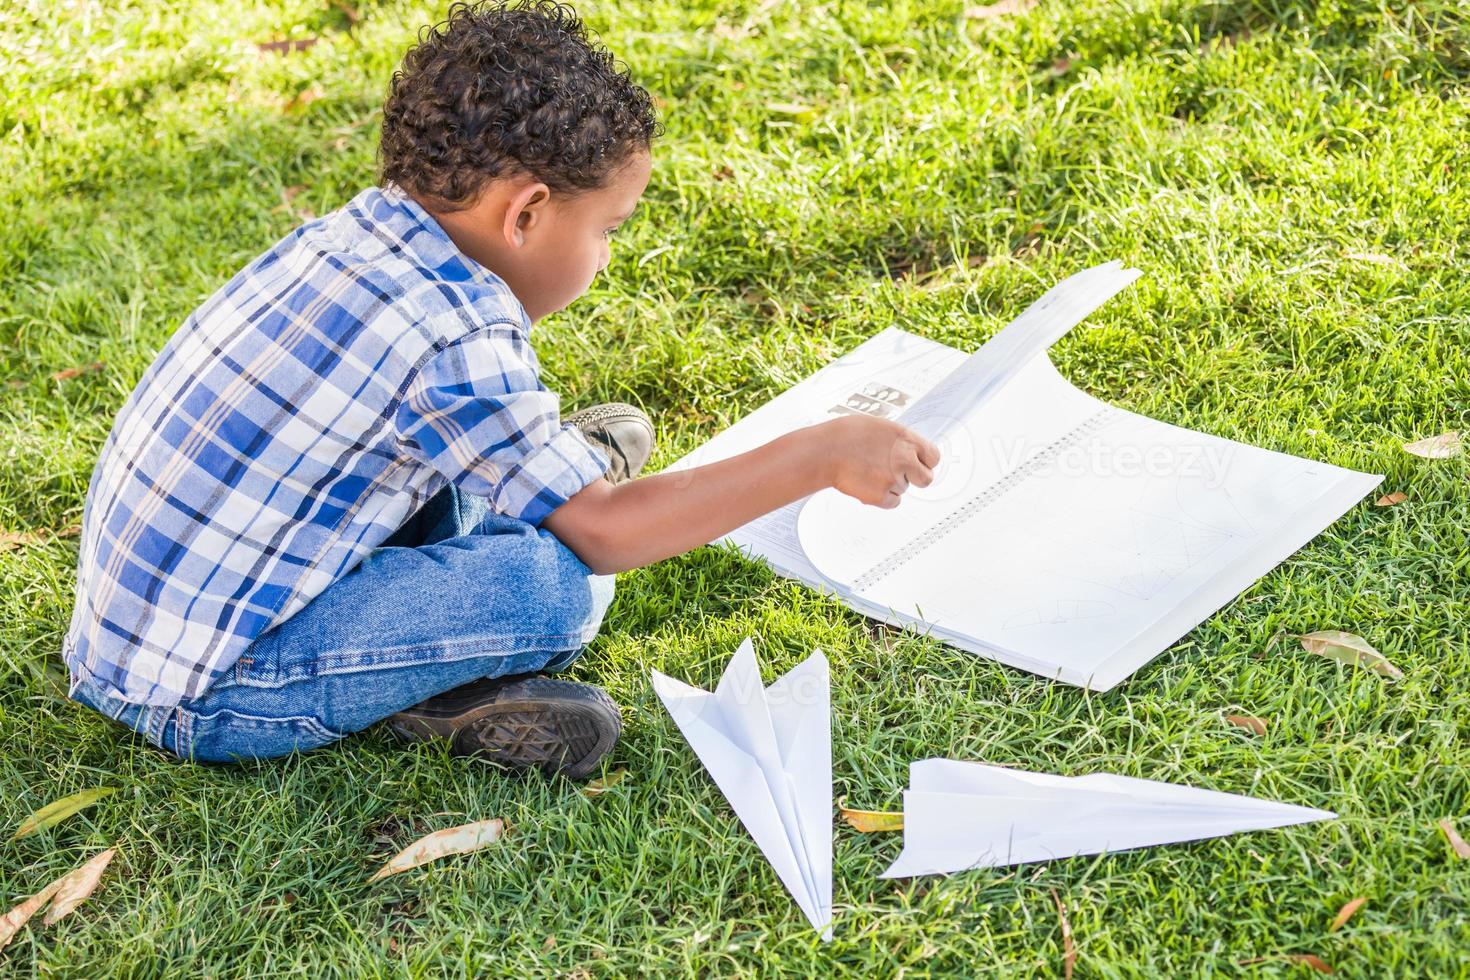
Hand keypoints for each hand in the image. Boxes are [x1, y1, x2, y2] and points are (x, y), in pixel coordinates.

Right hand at [818, 415, 940, 508]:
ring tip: (871, 471)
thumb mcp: (882, 427)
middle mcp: (904, 460)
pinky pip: (892, 502)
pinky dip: (883, 497)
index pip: (934, 457)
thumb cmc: (847, 435)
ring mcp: (893, 480)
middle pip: (926, 479)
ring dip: (892, 484)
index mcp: (906, 439)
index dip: (925, 461)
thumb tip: (913, 450)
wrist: (825, 451)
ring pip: (904, 490)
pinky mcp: (880, 496)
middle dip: (916, 477)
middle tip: (901, 473)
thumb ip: (901, 441)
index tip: (919, 462)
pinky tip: (869, 483)